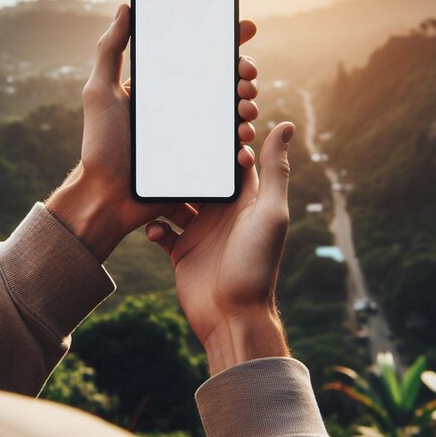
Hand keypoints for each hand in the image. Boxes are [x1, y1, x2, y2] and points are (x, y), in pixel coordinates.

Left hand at [46, 4, 260, 261]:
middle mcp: (183, 106)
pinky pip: (230, 145)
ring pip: (234, 111)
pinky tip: (244, 137)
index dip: (226, 40)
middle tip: (246, 75)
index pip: (199, 56)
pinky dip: (244, 138)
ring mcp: (195, 133)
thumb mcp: (99, 92)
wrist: (107, 195)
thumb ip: (110, 50)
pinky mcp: (203, 159)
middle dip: (245, 72)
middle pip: (224, 81)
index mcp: (164, 87)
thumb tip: (124, 8)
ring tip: (247, 106)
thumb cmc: (101, 144)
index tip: (246, 28)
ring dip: (250, 103)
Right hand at [145, 123, 294, 373]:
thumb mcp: (269, 212)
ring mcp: (200, 231)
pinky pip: (162, 229)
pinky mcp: (181, 250)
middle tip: (162, 148)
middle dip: (183, 165)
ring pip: (176, 201)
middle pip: (198, 178)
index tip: (199, 119)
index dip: (219, 142)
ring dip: (163, 194)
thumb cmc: (256, 264)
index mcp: (245, 199)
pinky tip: (154, 229)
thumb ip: (275, 170)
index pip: (232, 161)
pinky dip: (154, 226)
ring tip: (149, 185)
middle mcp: (222, 212)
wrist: (233, 317)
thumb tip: (286, 124)